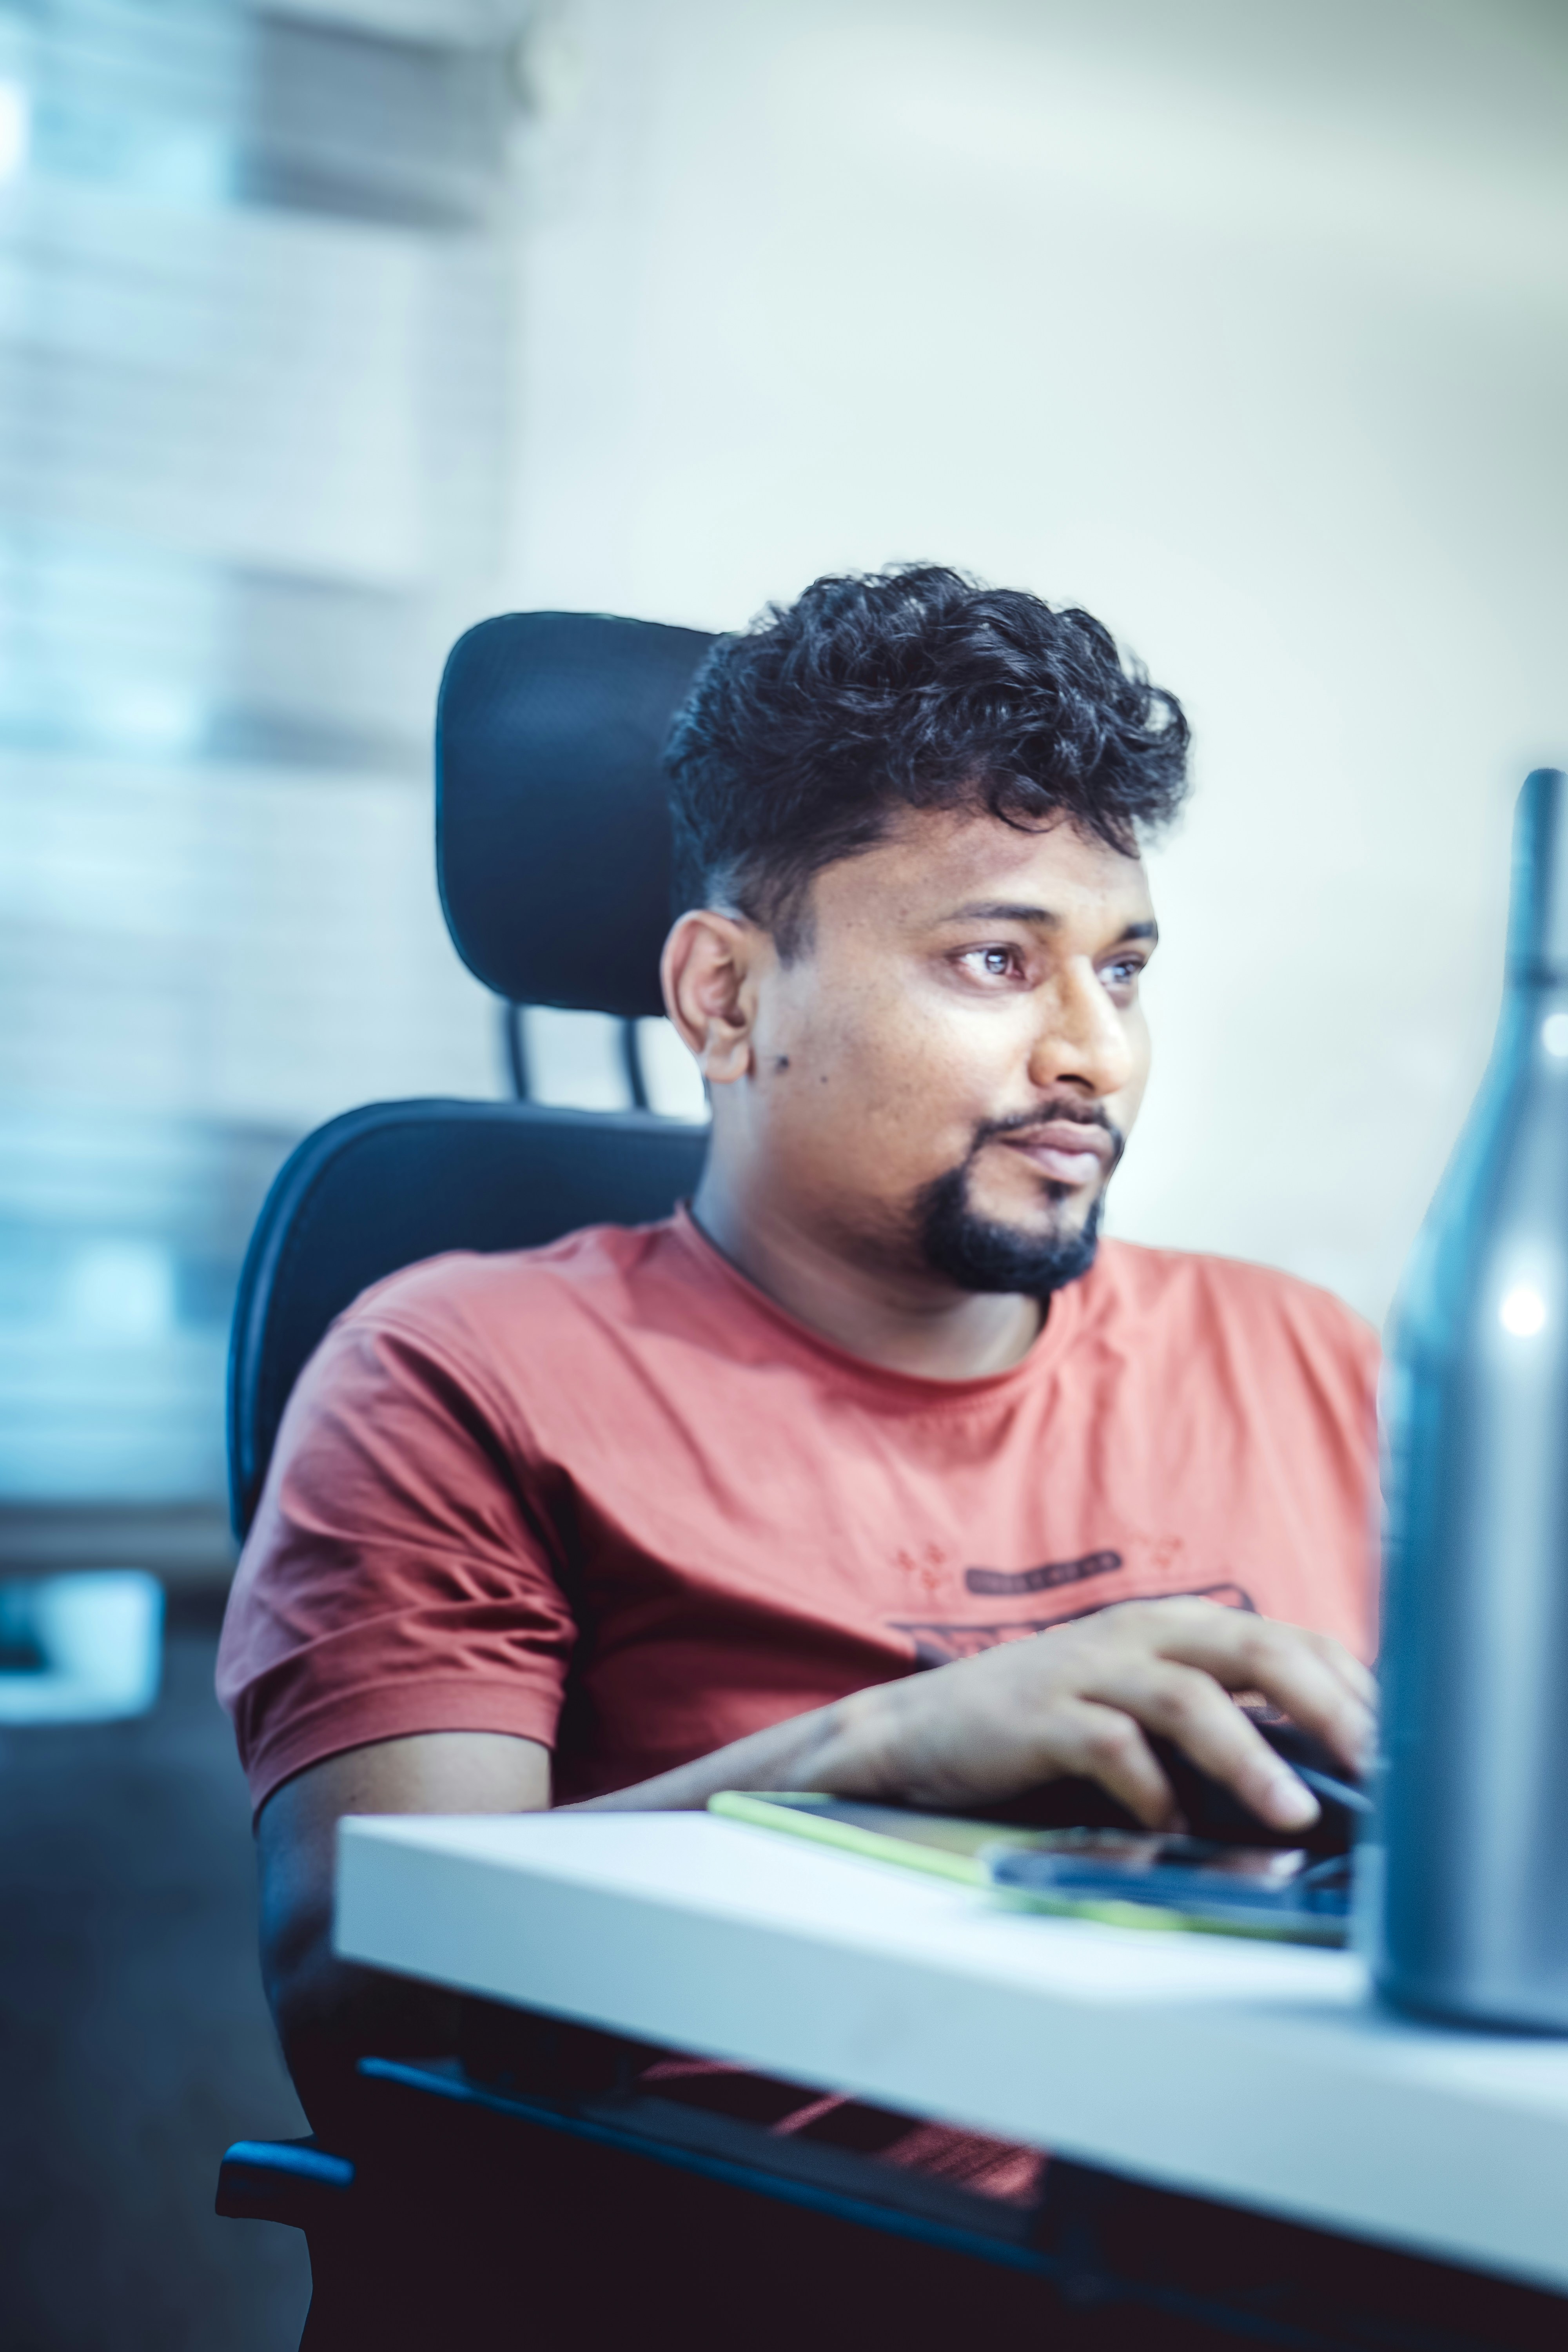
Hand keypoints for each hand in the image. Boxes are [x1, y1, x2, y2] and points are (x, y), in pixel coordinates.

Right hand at [817, 1598, 1374, 1832]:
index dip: (1352, 1686)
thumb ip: (1219, 1725)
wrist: (922, 1732)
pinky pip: (1111, 1747)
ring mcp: (1090, 1672)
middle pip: (1254, 1649)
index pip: (1289, 1640)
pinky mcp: (1042, 1716)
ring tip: (1294, 1813)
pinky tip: (1172, 1826)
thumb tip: (1321, 1779)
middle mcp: (1141, 1635)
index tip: (1405, 1743)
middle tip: (1380, 1765)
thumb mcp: (1143, 1709)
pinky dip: (1151, 1789)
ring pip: (1190, 1698)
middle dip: (1326, 1707)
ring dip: (1250, 1758)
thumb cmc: (1048, 1728)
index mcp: (1176, 1627)